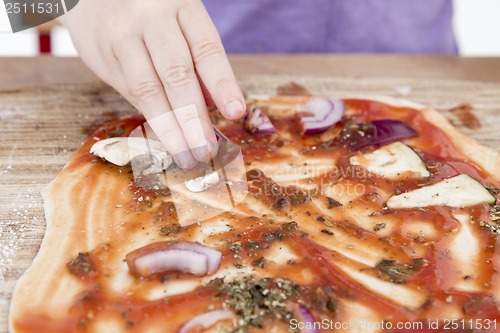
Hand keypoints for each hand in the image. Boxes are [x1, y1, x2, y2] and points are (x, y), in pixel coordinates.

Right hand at [60, 0, 245, 167]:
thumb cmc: (150, 12)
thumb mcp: (180, 20)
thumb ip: (195, 60)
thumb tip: (214, 106)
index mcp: (182, 6)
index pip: (207, 50)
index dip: (223, 83)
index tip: (236, 113)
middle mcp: (151, 18)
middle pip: (176, 74)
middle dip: (194, 118)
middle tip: (207, 150)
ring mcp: (122, 36)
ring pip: (148, 90)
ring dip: (169, 129)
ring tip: (186, 155)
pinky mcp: (100, 54)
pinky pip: (127, 92)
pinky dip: (149, 117)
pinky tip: (164, 137)